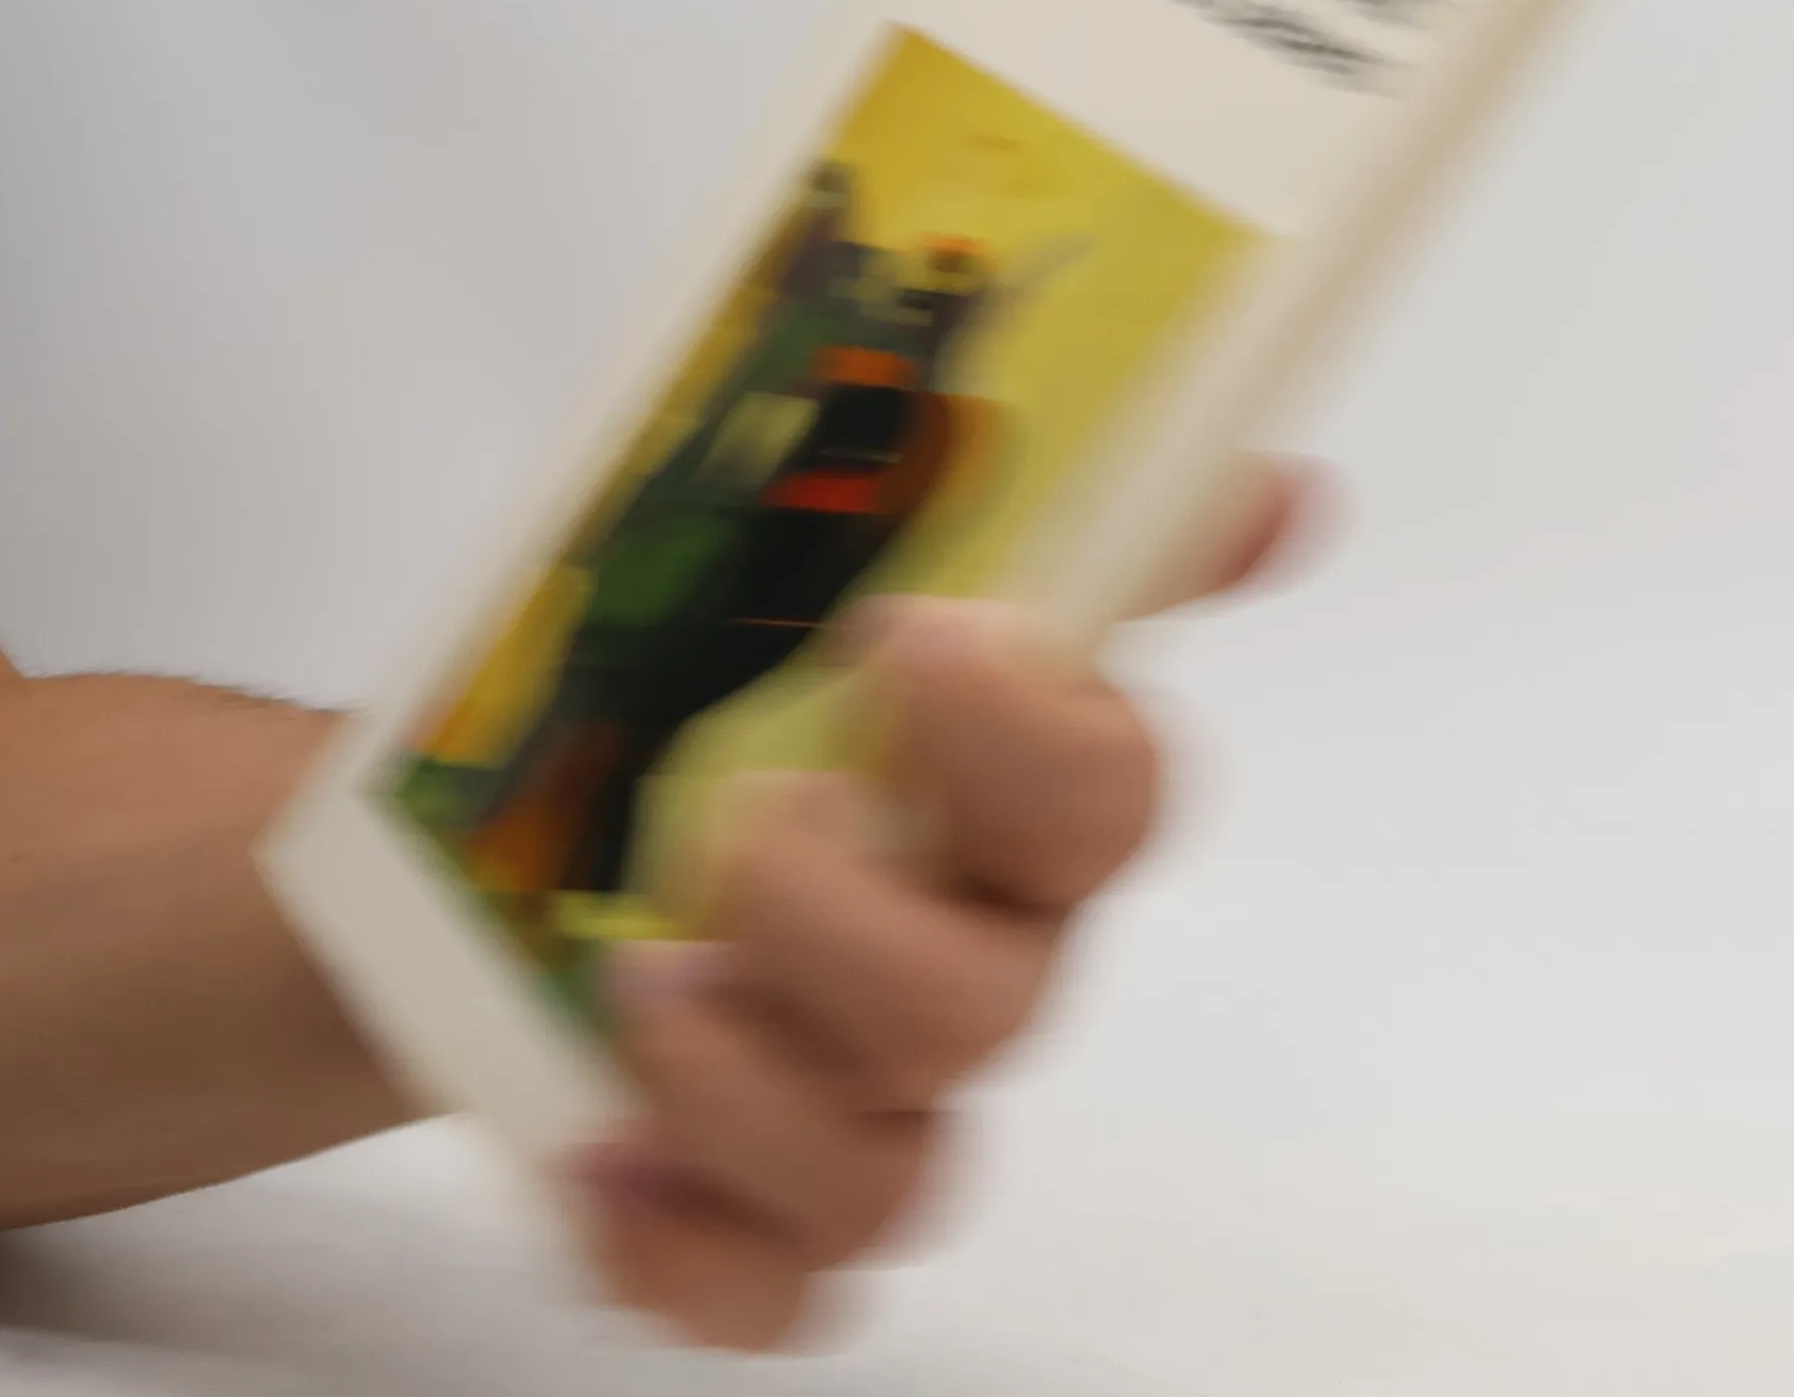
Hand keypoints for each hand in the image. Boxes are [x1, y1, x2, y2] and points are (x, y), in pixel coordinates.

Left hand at [570, 455, 1327, 1349]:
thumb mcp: (817, 562)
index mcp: (993, 807)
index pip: (1112, 801)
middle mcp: (966, 961)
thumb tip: (1284, 498)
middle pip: (995, 1014)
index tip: (911, 637)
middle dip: (850, 931)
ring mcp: (868, 1104)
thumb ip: (1025, 523)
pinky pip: (779, 1294)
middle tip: (736, 827)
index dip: (1032, 739)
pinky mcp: (754, 1211)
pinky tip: (599, 1151)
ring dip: (753, 1090)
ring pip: (898, 1178)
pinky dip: (687, 1252)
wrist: (509, 835)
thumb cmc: (681, 687)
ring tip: (632, 984)